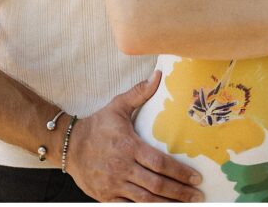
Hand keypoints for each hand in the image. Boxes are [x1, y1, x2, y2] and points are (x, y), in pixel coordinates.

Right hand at [66, 71, 202, 201]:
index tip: (197, 178)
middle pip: (156, 185)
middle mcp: (122, 167)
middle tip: (198, 197)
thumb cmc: (97, 125)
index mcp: (128, 146)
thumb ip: (140, 92)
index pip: (159, 163)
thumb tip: (158, 74)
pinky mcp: (106, 197)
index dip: (179, 172)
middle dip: (179, 192)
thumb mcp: (118, 106)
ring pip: (145, 200)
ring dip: (167, 204)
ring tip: (185, 205)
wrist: (69, 145)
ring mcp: (114, 185)